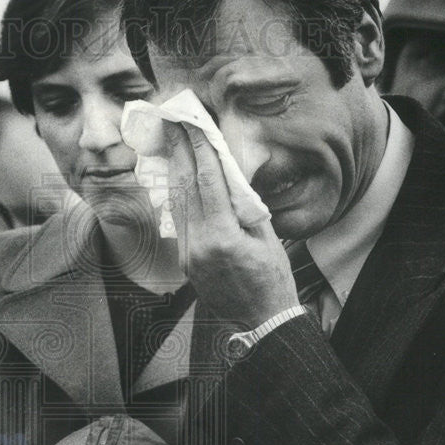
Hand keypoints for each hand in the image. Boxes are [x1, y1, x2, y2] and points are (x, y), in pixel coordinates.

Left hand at [167, 121, 298, 328]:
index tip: (193, 124)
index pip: (208, 181)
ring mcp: (188, 255)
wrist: (261, 321)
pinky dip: (178, 196)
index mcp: (223, 237)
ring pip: (177, 204)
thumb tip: (229, 173)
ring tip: (171, 143)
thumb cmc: (273, 279)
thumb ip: (245, 205)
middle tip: (172, 123)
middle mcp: (199, 245)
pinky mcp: (185, 262)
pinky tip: (178, 179)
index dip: (199, 149)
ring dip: (174, 171)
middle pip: (185, 188)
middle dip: (179, 152)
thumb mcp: (266, 237)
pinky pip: (179, 221)